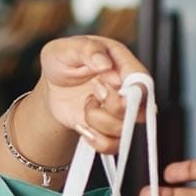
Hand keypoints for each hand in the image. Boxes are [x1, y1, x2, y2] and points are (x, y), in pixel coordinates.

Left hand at [37, 35, 150, 154]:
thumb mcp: (65, 49)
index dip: (127, 90)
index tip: (103, 85)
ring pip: (123, 131)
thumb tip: (104, 62)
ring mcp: (121, 112)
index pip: (143, 82)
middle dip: (110, 106)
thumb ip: (87, 50)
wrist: (52, 86)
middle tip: (93, 92)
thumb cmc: (62, 62)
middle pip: (137, 110)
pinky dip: (95, 139)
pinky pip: (113, 146)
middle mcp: (127, 90)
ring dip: (97, 121)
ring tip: (86, 104)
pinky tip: (83, 124)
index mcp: (123, 64)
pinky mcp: (110, 130)